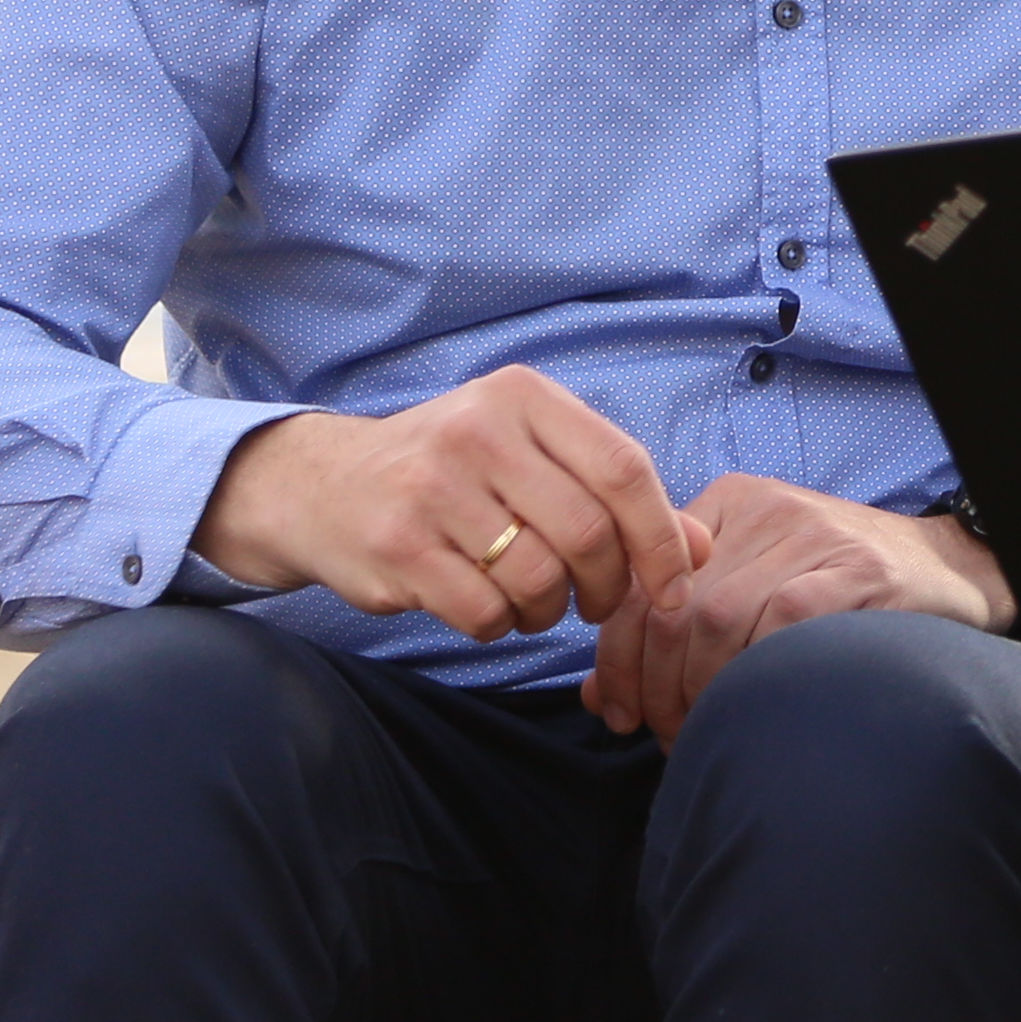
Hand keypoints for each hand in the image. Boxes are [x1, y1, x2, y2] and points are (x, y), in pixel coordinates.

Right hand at [196, 365, 688, 645]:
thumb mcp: (530, 455)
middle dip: (608, 585)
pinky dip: (501, 625)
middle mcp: (478, 430)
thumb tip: (700, 552)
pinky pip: (485, 611)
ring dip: (550, 610)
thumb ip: (614, 495)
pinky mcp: (398, 545)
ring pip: (539, 578)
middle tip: (596, 603)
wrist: (320, 485)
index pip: (625, 469)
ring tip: (535, 601)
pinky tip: (487, 606)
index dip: (662, 539)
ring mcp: (432, 487)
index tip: (675, 588)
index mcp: (522, 396)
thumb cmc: (451, 472)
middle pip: (588, 532)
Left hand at [577, 472, 1012, 743]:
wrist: (944, 569)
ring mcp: (812, 537)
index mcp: (728, 503)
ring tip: (702, 734)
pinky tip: (750, 710)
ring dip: (696, 694)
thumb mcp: (749, 588)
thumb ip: (673, 630)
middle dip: (652, 686)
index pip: (639, 581)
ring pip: (715, 620)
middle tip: (660, 735)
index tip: (618, 712)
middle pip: (671, 607)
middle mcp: (764, 510)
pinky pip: (778, 627)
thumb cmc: (836, 590)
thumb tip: (597, 697)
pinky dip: (751, 677)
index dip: (616, 658)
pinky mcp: (854, 572)